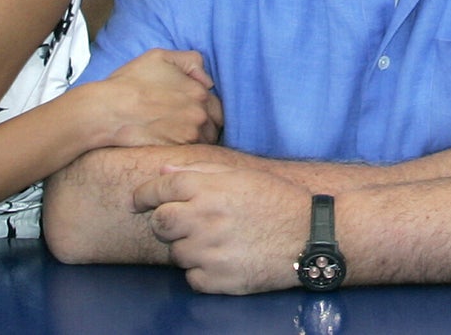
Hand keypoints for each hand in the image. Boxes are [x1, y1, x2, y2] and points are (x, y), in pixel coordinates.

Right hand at [98, 48, 223, 145]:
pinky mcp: (176, 151)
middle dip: (206, 124)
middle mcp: (199, 114)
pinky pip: (191, 154)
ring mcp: (189, 135)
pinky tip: (170, 143)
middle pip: (215, 125)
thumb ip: (191, 61)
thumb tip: (208, 80)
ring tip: (178, 134)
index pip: (217, 105)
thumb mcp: (160, 57)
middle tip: (186, 124)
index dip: (206, 108)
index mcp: (199, 91)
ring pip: (205, 141)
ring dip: (197, 138)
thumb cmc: (130, 82)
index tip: (191, 110)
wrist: (107, 112)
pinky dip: (186, 150)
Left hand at [133, 165, 308, 293]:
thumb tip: (164, 172)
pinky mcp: (219, 280)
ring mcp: (210, 252)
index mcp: (209, 188)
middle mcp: (204, 219)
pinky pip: (193, 278)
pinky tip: (226, 259)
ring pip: (176, 253)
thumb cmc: (277, 200)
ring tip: (218, 241)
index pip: (158, 189)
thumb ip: (201, 170)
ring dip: (189, 247)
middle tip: (184, 223)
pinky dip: (203, 271)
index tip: (138, 201)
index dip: (143, 194)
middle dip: (165, 222)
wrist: (312, 236)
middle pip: (159, 223)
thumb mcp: (242, 175)